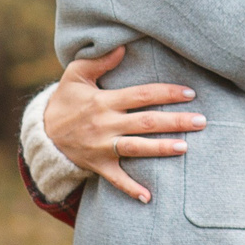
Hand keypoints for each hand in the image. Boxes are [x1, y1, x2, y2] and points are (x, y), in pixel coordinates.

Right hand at [46, 46, 203, 204]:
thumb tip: (123, 46)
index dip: (167, 93)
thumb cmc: (65, 101)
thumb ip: (99, 61)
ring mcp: (102, 147)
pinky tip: (149, 198)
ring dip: (160, 149)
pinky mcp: (98, 165)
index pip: (142, 95)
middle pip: (145, 122)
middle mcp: (105, 124)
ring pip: (136, 148)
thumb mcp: (75, 76)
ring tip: (185, 148)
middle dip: (174, 121)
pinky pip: (116, 179)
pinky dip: (131, 189)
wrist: (43, 133)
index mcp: (104, 101)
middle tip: (201, 121)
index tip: (190, 93)